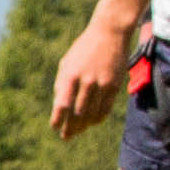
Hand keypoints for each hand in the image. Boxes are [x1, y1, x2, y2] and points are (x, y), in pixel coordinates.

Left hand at [46, 6, 136, 139]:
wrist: (109, 34)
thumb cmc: (83, 49)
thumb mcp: (67, 63)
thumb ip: (63, 84)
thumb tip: (60, 108)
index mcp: (70, 75)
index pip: (62, 105)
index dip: (58, 119)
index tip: (55, 127)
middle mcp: (86, 81)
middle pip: (77, 113)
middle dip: (70, 127)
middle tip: (66, 136)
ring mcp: (101, 84)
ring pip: (92, 114)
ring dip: (83, 126)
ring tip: (77, 131)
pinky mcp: (114, 85)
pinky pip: (105, 109)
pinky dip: (98, 119)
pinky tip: (92, 123)